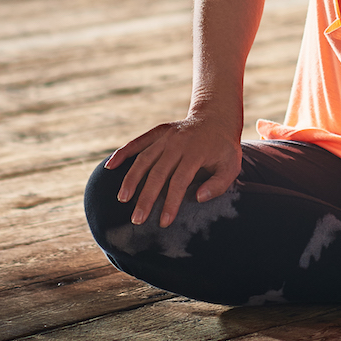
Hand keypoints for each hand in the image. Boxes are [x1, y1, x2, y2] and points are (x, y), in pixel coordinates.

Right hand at [105, 116, 242, 226]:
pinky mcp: (158, 132)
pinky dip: (123, 153)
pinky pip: (138, 142)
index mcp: (196, 153)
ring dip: (131, 178)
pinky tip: (110, 167)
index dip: (171, 203)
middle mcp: (178, 143)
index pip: (180, 181)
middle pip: (158, 172)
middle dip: (146, 197)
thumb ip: (218, 184)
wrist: (216, 118)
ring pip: (144, 158)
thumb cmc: (224, 149)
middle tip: (137, 219)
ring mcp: (166, 136)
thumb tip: (198, 198)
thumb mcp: (231, 167)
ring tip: (122, 199)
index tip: (163, 222)